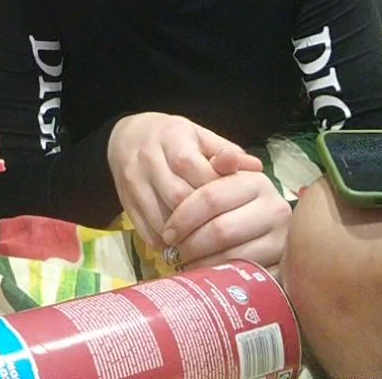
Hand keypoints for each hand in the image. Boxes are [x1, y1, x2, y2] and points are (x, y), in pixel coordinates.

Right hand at [107, 113, 262, 248]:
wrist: (127, 137)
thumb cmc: (173, 139)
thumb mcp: (199, 136)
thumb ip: (226, 152)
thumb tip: (256, 168)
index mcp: (173, 138)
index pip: (195, 169)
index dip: (215, 193)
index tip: (232, 208)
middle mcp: (149, 158)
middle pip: (178, 197)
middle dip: (201, 219)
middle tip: (221, 234)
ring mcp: (134, 181)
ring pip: (161, 218)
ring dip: (184, 237)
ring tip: (203, 245)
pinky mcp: (125, 201)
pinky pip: (146, 231)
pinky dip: (166, 243)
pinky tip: (181, 245)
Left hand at [161, 165, 291, 276]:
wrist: (276, 229)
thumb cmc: (238, 200)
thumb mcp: (227, 178)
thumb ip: (218, 167)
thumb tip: (224, 156)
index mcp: (256, 182)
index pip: (211, 198)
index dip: (184, 216)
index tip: (168, 232)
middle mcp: (274, 208)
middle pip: (221, 230)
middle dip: (191, 243)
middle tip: (173, 252)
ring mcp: (281, 240)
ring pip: (232, 255)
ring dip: (203, 263)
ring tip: (185, 264)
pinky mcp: (283, 267)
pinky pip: (245, 276)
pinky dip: (221, 278)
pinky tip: (206, 276)